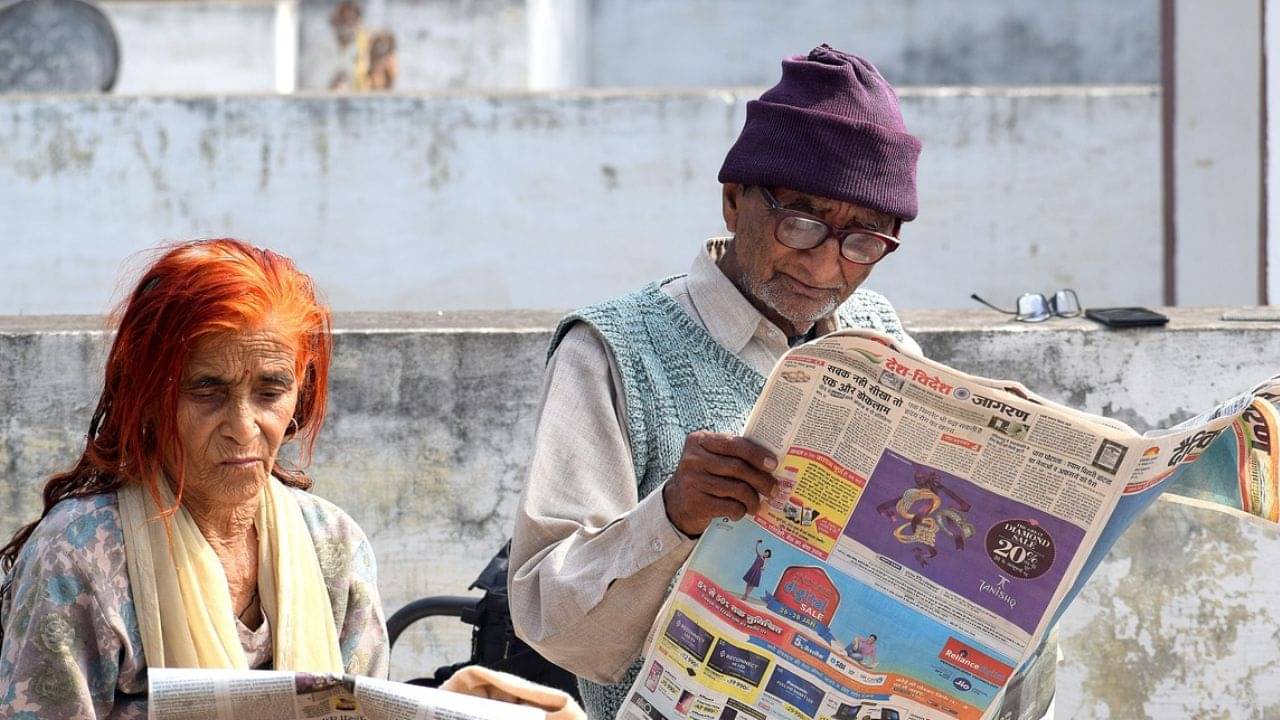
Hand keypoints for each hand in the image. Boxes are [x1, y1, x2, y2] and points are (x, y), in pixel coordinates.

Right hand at [662, 431, 777, 536]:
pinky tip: (741, 511)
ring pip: (737, 489)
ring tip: (757, 504)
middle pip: (738, 467)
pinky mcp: (695, 503)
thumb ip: (733, 455)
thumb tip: (770, 463)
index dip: (756, 454)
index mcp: (699, 441)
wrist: (677, 502)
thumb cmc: (704, 476)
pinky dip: (740, 510)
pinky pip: (729, 506)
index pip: (733, 443)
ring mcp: (692, 481)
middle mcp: (693, 459)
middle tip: (773, 489)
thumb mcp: (711, 458)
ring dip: (753, 499)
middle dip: (761, 480)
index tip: (773, 464)